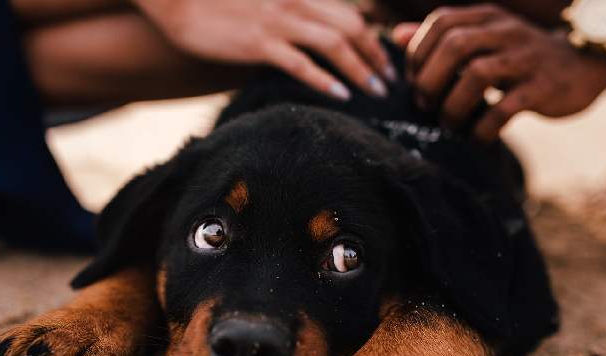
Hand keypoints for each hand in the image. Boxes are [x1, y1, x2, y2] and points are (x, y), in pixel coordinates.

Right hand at [136, 0, 394, 99]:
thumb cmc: (215, 0)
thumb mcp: (262, 0)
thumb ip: (291, 12)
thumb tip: (309, 36)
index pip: (349, 12)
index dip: (372, 37)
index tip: (383, 59)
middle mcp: (295, 0)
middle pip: (352, 26)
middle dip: (376, 55)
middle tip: (390, 80)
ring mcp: (278, 21)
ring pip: (335, 45)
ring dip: (362, 69)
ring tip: (376, 91)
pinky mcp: (259, 42)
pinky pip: (301, 64)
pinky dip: (326, 80)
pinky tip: (342, 96)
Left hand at [393, 5, 605, 140]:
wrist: (586, 65)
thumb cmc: (523, 57)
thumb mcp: (485, 38)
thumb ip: (442, 38)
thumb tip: (397, 36)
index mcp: (488, 17)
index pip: (441, 22)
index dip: (419, 53)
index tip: (414, 82)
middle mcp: (505, 31)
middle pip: (455, 45)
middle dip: (430, 80)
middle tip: (425, 105)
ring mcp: (526, 58)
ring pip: (478, 74)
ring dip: (454, 105)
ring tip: (448, 124)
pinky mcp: (543, 87)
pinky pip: (506, 107)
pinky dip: (484, 127)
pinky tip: (477, 138)